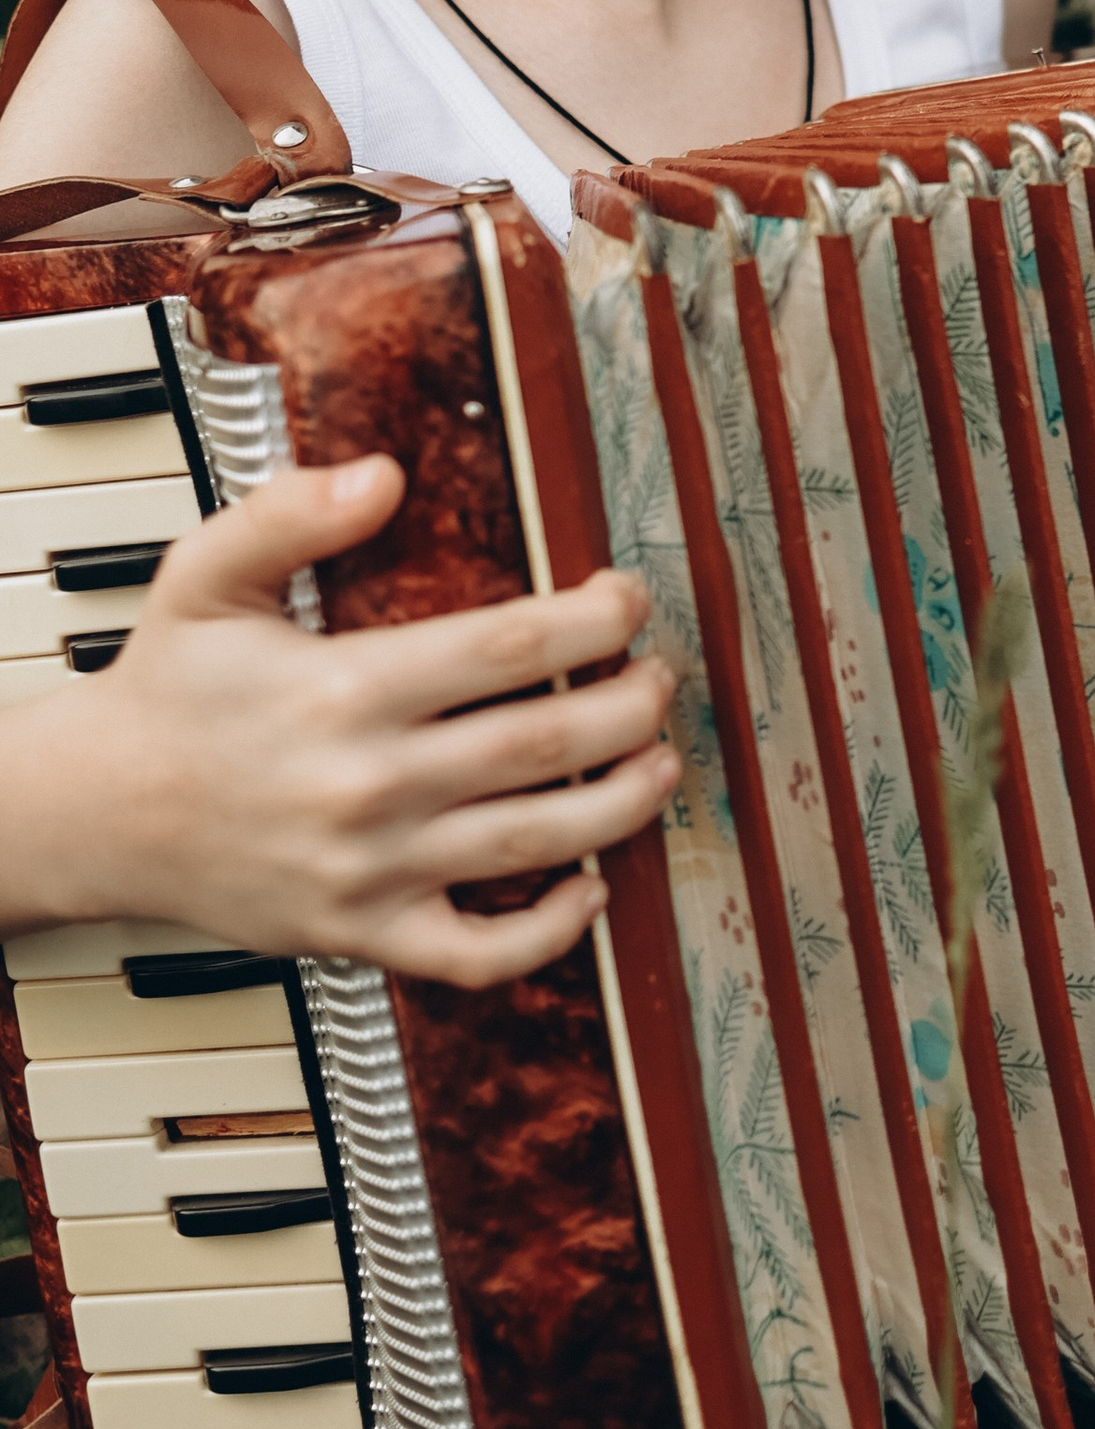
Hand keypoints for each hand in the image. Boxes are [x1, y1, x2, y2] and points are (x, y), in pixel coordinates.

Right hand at [0, 458, 678, 986]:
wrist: (96, 814)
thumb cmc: (169, 688)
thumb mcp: (207, 575)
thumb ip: (290, 513)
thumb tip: (383, 474)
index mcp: (345, 688)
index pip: (510, 644)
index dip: (596, 617)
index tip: (628, 598)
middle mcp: (367, 783)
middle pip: (544, 742)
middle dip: (631, 704)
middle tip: (662, 678)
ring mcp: (370, 869)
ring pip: (533, 842)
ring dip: (621, 803)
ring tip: (662, 761)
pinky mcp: (362, 934)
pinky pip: (475, 954)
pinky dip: (548, 934)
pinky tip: (590, 887)